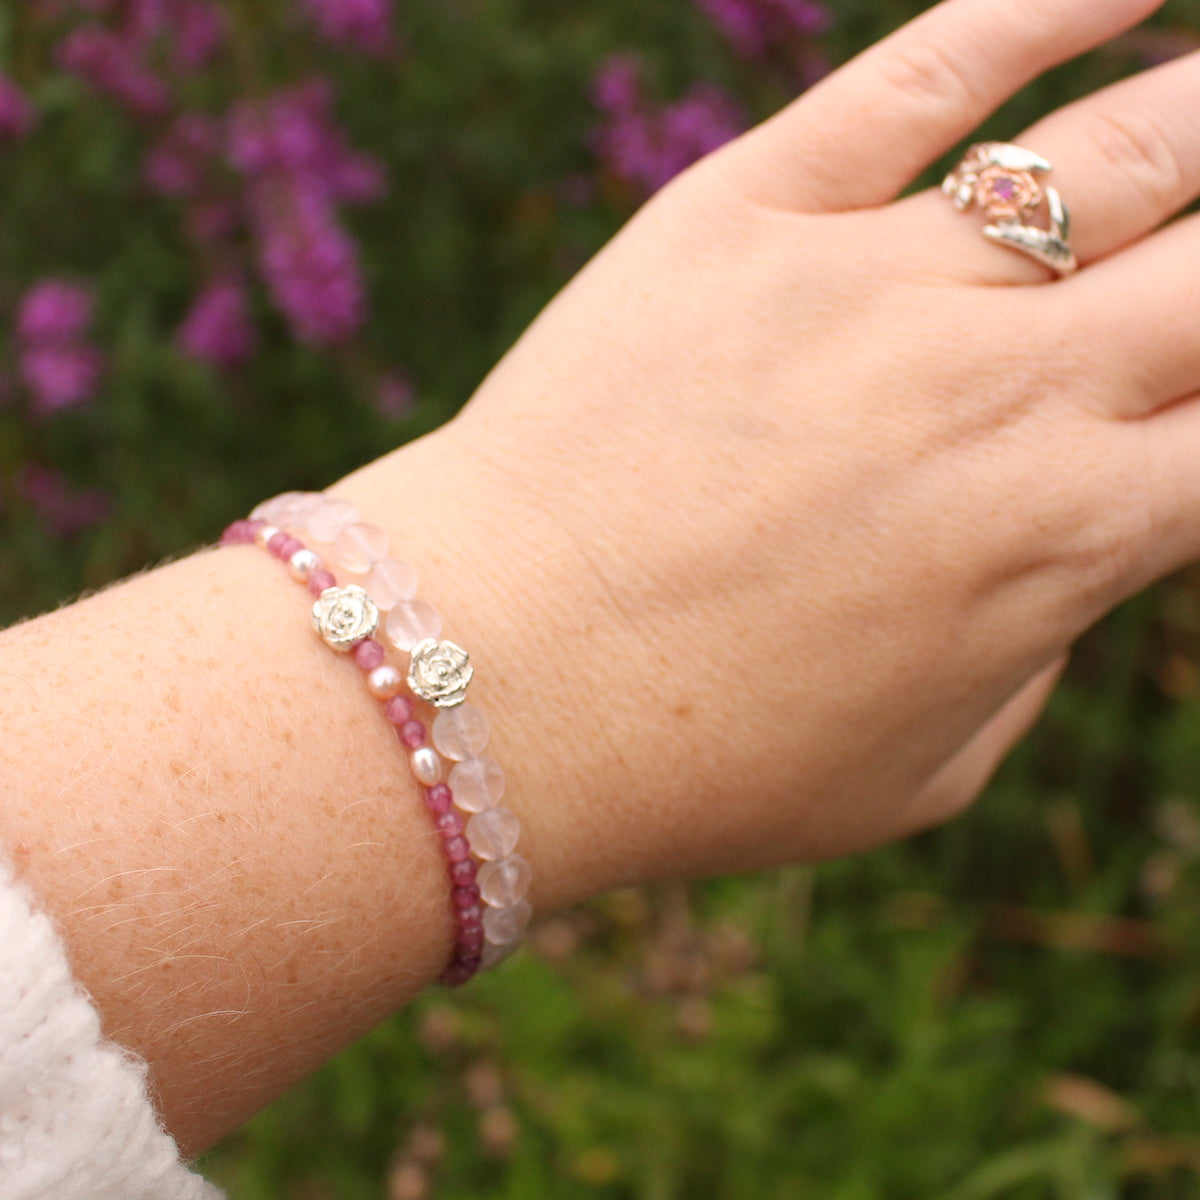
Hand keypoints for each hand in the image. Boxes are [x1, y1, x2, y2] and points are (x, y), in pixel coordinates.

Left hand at [338, 0, 1199, 903]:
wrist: (494, 685)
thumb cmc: (704, 760)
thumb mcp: (920, 769)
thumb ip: (1032, 649)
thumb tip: (1068, 547)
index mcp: (1066, 539)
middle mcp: (1003, 392)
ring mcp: (874, 285)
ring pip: (1120, 147)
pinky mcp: (746, 214)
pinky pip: (924, 75)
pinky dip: (1047, 6)